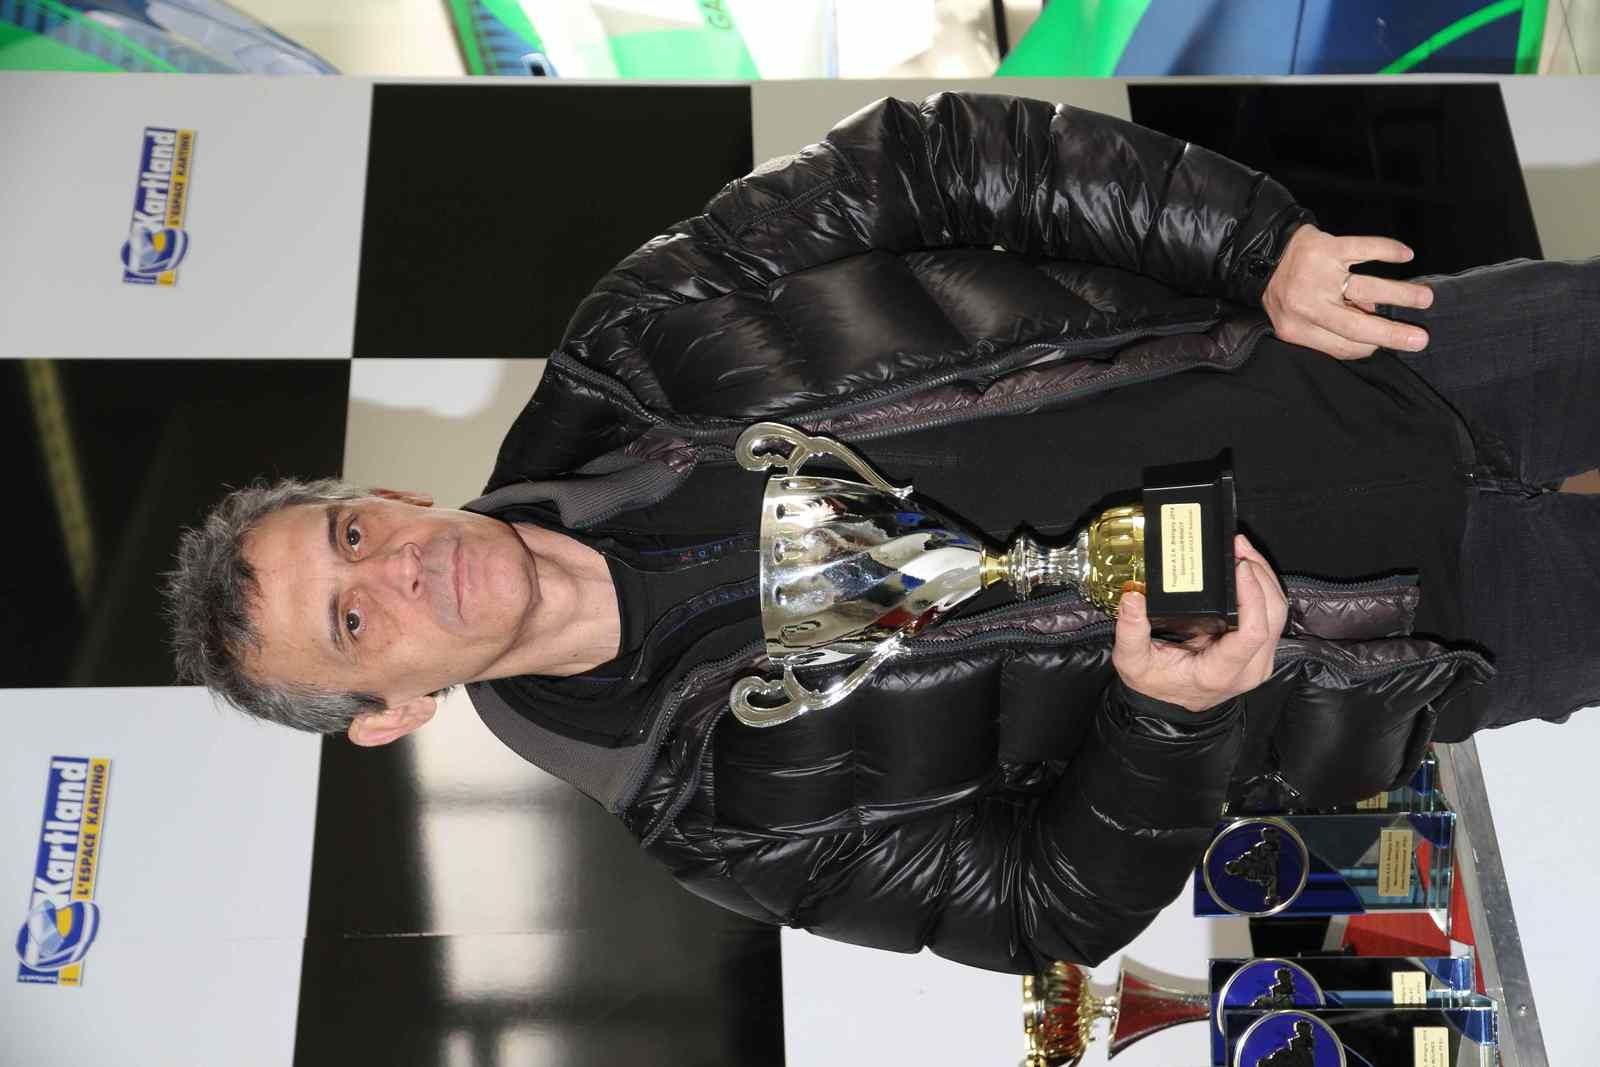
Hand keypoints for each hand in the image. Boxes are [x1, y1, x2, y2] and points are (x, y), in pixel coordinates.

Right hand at [1112, 534, 1288, 712]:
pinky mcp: (1261, 651)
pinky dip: (1263, 588)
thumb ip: (1130, 632)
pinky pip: (1272, 615)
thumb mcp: (1132, 661)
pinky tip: (1246, 568)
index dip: (1252, 595)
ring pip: (1278, 613)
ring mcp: (1260, 661)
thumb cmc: (1154, 684)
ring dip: (1264, 577)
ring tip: (1242, 551)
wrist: (1170, 705)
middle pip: (1273, 616)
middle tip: (1237, 547)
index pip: (1252, 633)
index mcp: (1220, 672)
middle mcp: (1249, 669)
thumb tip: (1133, 599)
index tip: (1238, 567)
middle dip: (1260, 575)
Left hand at [1262, 224, 1433, 359]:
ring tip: (1425, 298)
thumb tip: (1372, 331)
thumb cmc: (1285, 292)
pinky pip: (1364, 248)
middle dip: (1393, 335)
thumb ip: (1330, 329)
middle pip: (1357, 326)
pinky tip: (1405, 255)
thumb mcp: (1296, 320)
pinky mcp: (1326, 248)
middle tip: (1421, 339)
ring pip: (1368, 288)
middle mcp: (1306, 305)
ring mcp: (1317, 276)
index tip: (1386, 343)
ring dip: (1401, 294)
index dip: (1368, 346)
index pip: (1342, 347)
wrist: (1264, 253)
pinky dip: (1388, 250)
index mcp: (1297, 329)